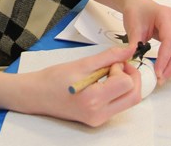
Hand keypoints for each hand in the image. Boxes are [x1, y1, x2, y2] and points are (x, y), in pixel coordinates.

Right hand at [22, 46, 140, 126]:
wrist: (36, 95)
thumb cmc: (54, 78)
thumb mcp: (83, 63)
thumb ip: (109, 56)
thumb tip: (130, 49)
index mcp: (94, 99)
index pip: (126, 83)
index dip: (123, 68)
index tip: (111, 62)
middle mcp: (99, 114)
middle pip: (134, 96)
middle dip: (132, 77)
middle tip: (119, 65)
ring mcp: (99, 120)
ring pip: (128, 101)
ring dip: (126, 84)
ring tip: (109, 73)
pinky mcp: (98, 120)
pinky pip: (118, 105)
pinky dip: (118, 91)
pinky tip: (104, 82)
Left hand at [122, 0, 170, 84]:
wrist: (140, 6)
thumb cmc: (137, 13)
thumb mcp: (132, 27)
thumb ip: (133, 44)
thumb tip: (134, 61)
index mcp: (166, 15)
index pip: (170, 41)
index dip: (165, 60)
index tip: (157, 73)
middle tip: (160, 79)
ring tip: (165, 72)